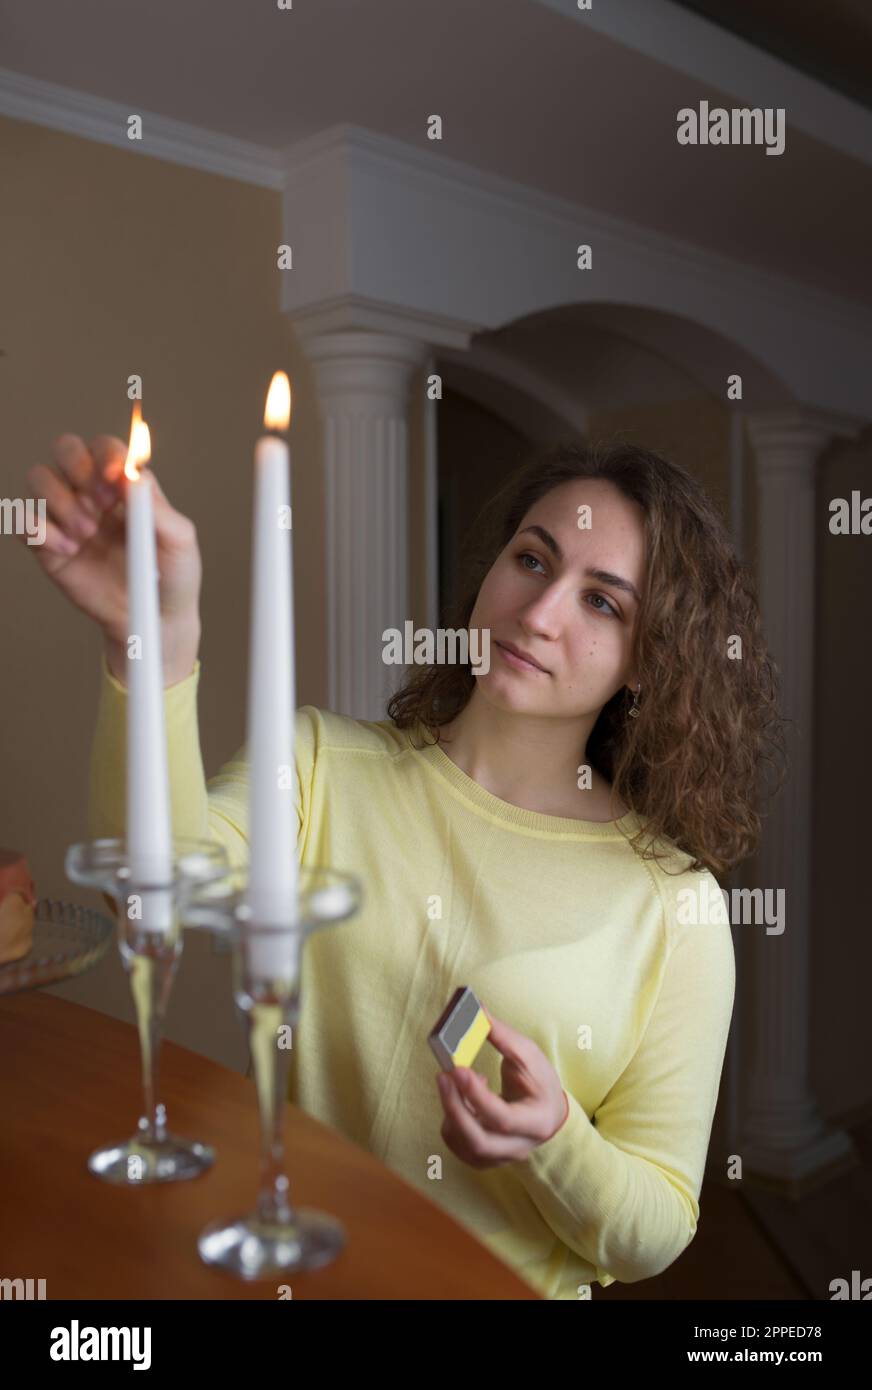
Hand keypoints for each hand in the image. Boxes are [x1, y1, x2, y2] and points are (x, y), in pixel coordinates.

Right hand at [19, 434, 201, 683]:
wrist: (155, 621)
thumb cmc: (172, 577)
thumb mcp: (179, 541)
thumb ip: (158, 508)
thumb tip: (132, 476)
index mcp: (126, 486)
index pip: (106, 448)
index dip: (106, 455)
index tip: (114, 478)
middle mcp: (93, 494)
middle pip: (65, 449)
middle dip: (76, 467)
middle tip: (100, 505)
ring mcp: (67, 517)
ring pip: (39, 479)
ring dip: (59, 500)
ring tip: (85, 534)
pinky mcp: (47, 546)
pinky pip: (22, 520)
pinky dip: (35, 527)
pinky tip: (66, 549)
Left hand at [436, 1004, 569, 1168]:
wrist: (548, 1114)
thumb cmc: (540, 1082)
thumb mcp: (530, 1055)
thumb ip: (503, 1036)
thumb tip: (475, 1011)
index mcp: (536, 1122)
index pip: (502, 1118)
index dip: (477, 1096)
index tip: (458, 1069)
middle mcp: (518, 1147)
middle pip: (479, 1142)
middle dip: (454, 1108)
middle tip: (442, 1076)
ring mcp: (499, 1157)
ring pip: (463, 1145)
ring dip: (452, 1110)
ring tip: (459, 1080)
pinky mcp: (483, 1158)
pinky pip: (457, 1144)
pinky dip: (452, 1119)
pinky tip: (463, 1098)